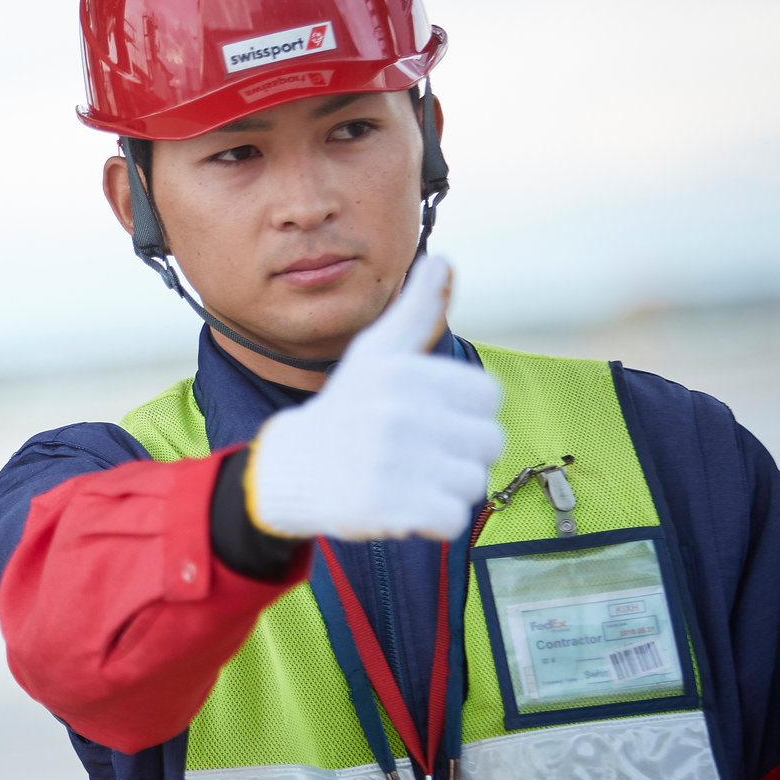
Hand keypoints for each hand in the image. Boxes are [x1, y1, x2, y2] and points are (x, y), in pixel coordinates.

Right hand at [245, 257, 504, 540]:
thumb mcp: (376, 352)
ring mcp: (396, 463)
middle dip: (458, 453)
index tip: (425, 417)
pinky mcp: (392, 508)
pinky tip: (401, 504)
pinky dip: (432, 520)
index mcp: (405, 373)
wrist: (292, 469)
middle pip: (487, 443)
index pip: (487, 398)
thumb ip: (416, 309)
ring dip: (445, 488)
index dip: (462, 412)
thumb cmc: (346, 408)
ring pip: (472, 482)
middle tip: (414, 452)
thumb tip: (444, 259)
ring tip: (405, 477)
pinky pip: (452, 519)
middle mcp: (400, 414)